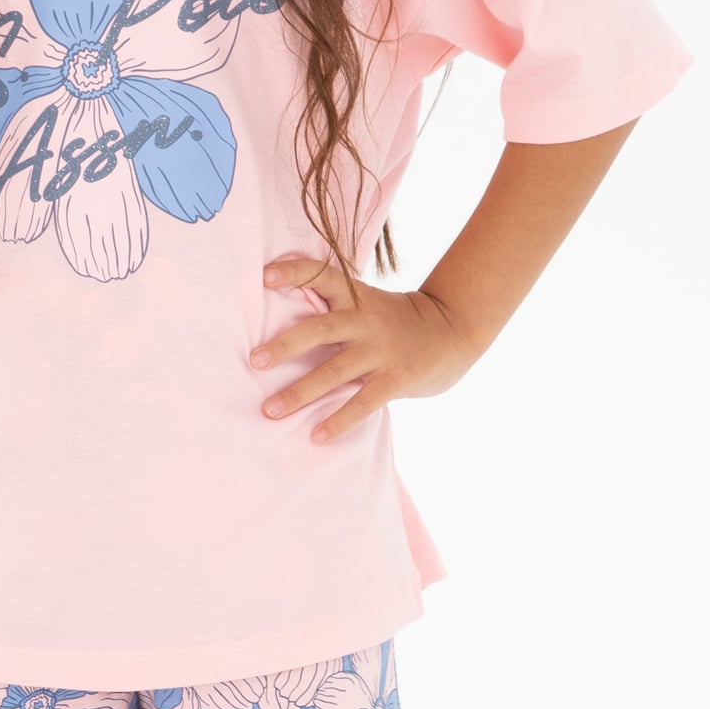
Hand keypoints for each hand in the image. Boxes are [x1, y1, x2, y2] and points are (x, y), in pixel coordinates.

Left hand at [251, 253, 478, 440]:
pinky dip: (338, 420)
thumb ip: (336, 310)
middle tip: (255, 360)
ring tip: (270, 411)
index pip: (322, 275)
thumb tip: (284, 327)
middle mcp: (366, 321)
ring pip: (334, 371)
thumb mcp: (370, 303)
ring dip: (300, 392)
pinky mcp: (397, 378)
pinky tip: (316, 435)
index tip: (265, 276)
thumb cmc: (399, 321)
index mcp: (357, 297)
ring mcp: (382, 350)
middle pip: (319, 328)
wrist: (455, 331)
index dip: (294, 273)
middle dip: (285, 345)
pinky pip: (363, 402)